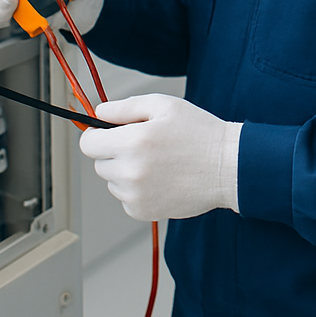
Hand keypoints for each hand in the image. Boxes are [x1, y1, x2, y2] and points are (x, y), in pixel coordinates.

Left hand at [80, 94, 241, 221]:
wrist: (227, 166)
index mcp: (133, 141)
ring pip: (112, 181)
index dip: (95, 135)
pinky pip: (125, 197)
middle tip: (144, 144)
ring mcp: (135, 194)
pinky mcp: (142, 211)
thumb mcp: (166, 105)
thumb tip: (99, 113)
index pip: (88, 144)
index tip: (106, 133)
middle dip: (115, 152)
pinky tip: (161, 178)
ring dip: (126, 171)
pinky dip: (137, 189)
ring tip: (158, 162)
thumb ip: (126, 107)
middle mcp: (129, 171)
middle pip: (99, 163)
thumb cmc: (200, 132)